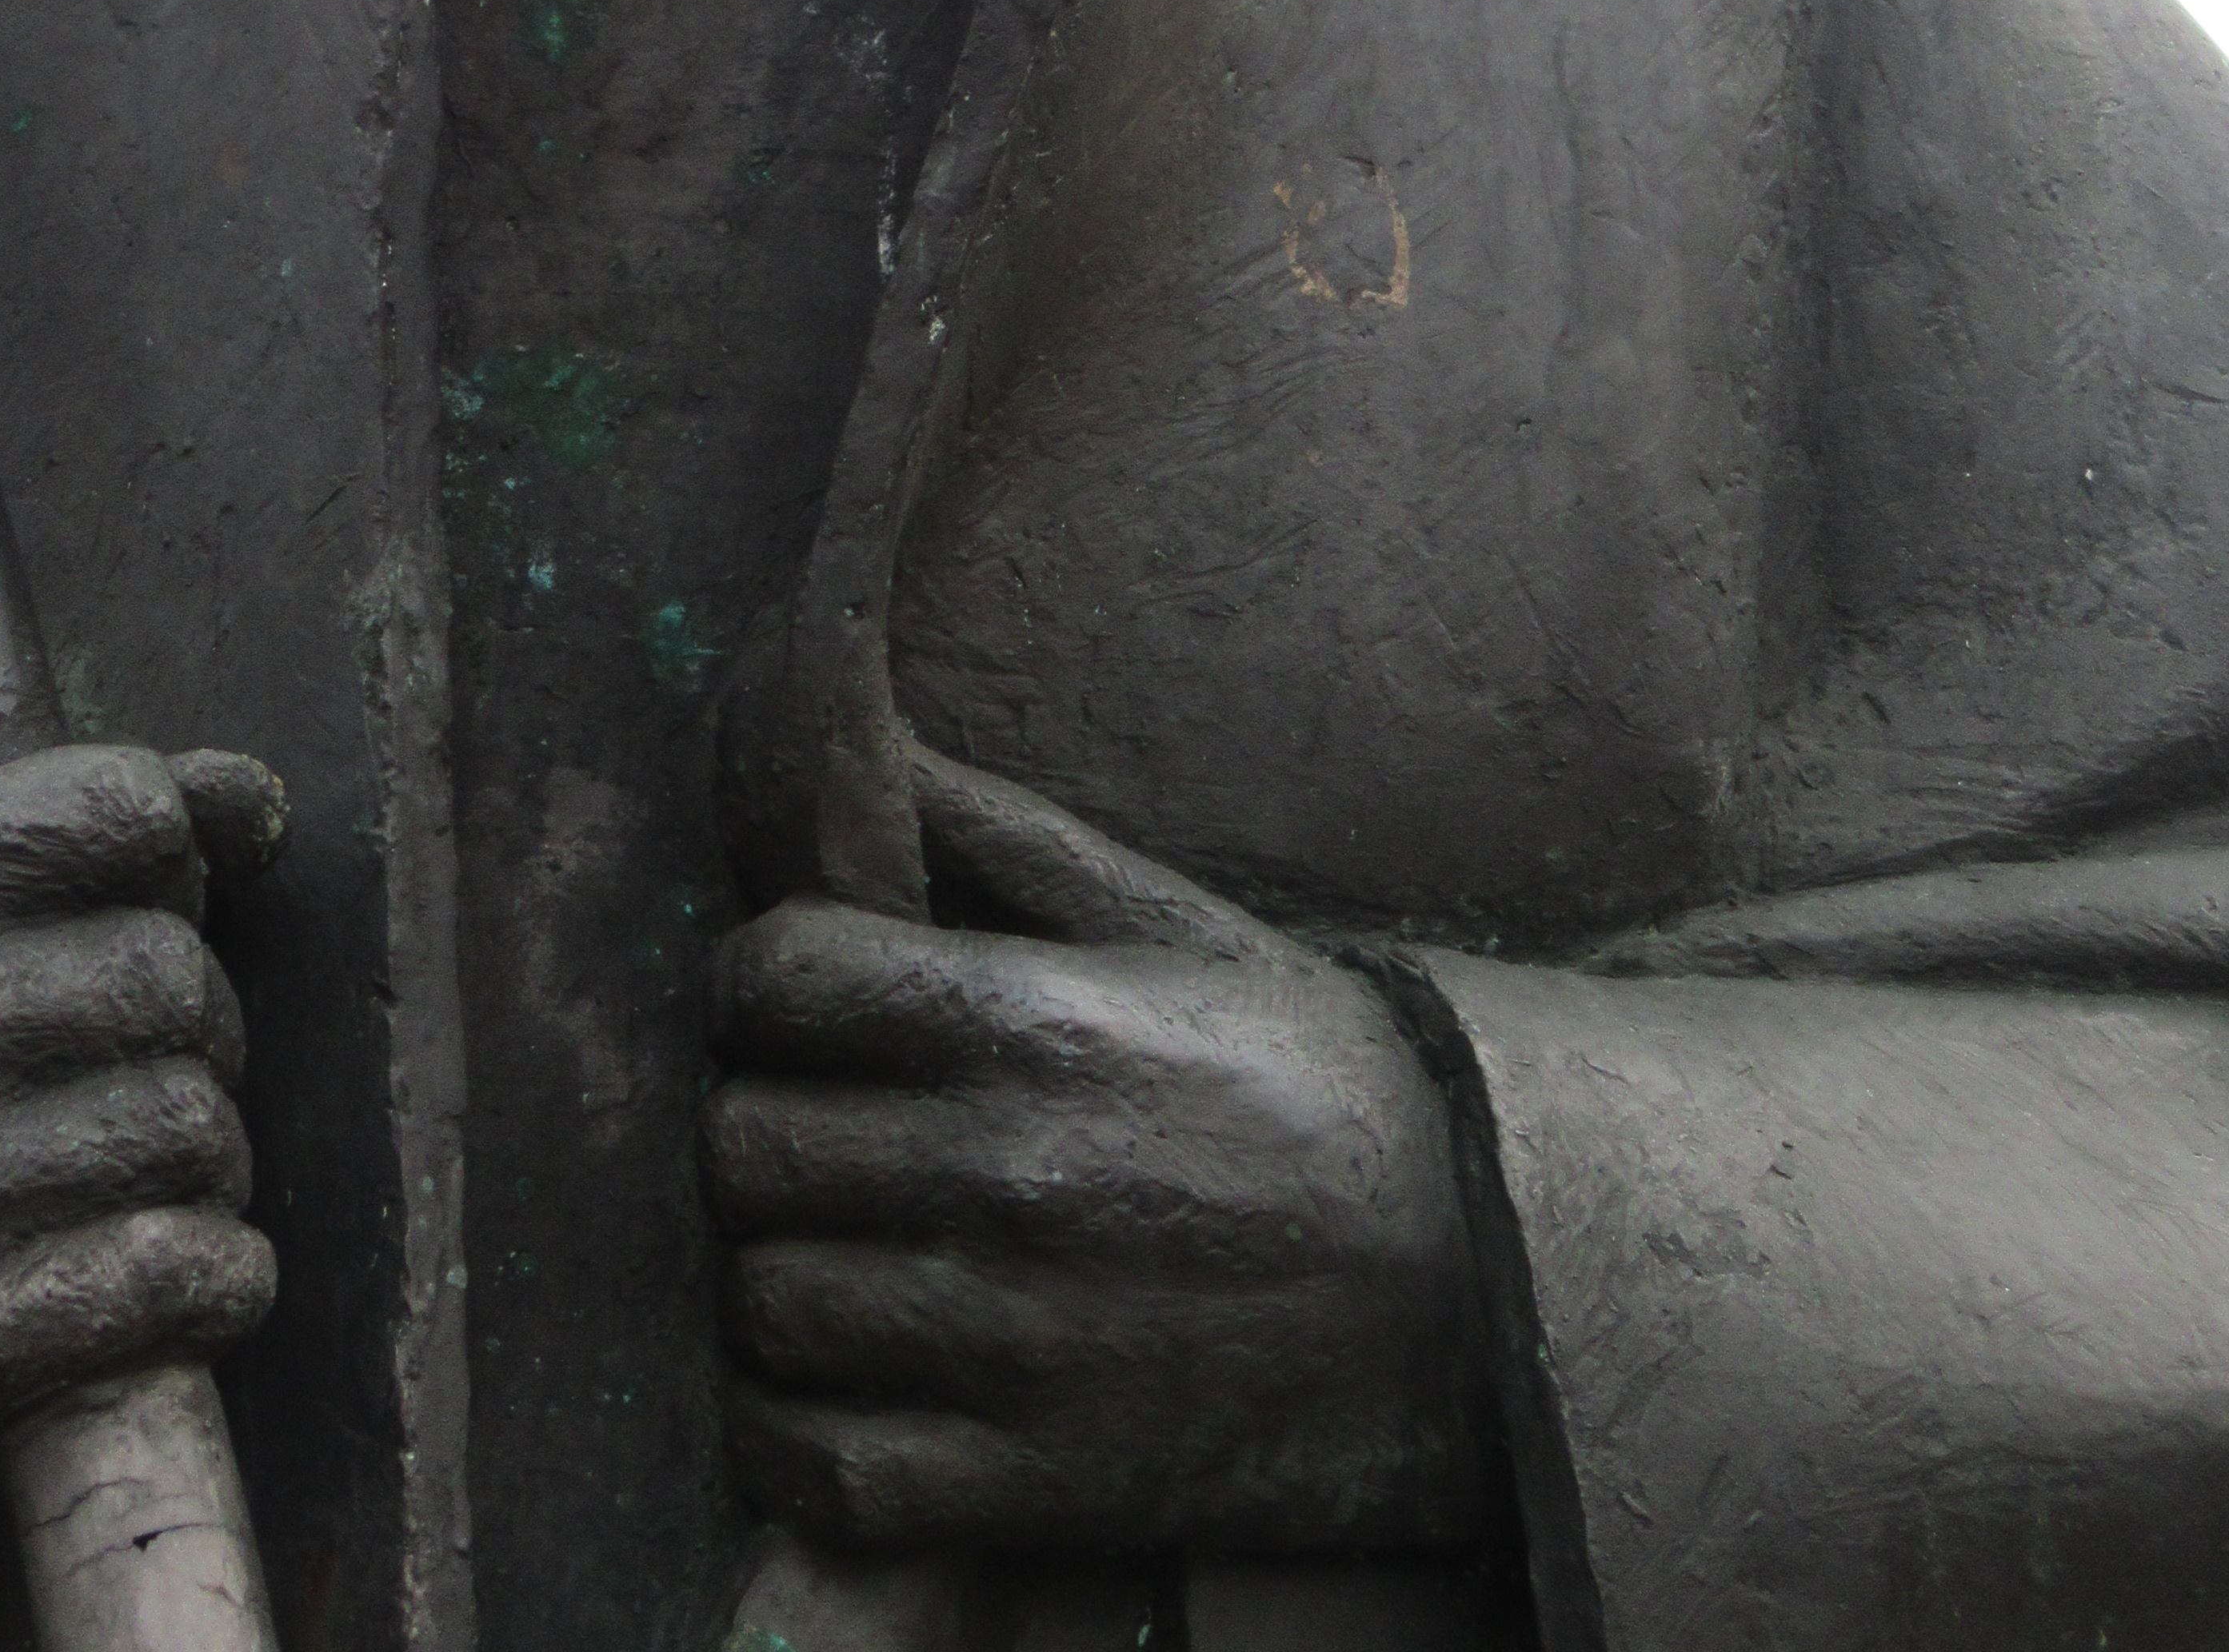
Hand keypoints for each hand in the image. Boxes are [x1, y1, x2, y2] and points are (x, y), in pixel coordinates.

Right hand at [0, 741, 284, 1553]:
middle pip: (182, 986)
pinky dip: (213, 1285)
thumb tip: (251, 801)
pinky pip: (175, 1281)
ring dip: (201, 1172)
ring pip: (196, 1136)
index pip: (135, 811)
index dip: (169, 878)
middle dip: (193, 1039)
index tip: (129, 929)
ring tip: (124, 1187)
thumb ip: (71, 830)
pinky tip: (168, 1282)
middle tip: (123, 1086)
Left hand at [701, 750, 1503, 1559]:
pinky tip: (831, 1387)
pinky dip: (792, 1434)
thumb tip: (871, 746)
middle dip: (754, 1127)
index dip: (756, 984)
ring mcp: (1013, 1341)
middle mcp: (1008, 1174)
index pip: (776, 977)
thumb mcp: (1183, 926)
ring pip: (764, 1303)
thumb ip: (1008, 835)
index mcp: (1037, 1023)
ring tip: (825, 1254)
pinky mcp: (1033, 1482)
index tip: (790, 1006)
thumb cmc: (1319, 1086)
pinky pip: (822, 1469)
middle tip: (806, 1133)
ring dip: (770, 1277)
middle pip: (744, 1143)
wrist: (1485, 1292)